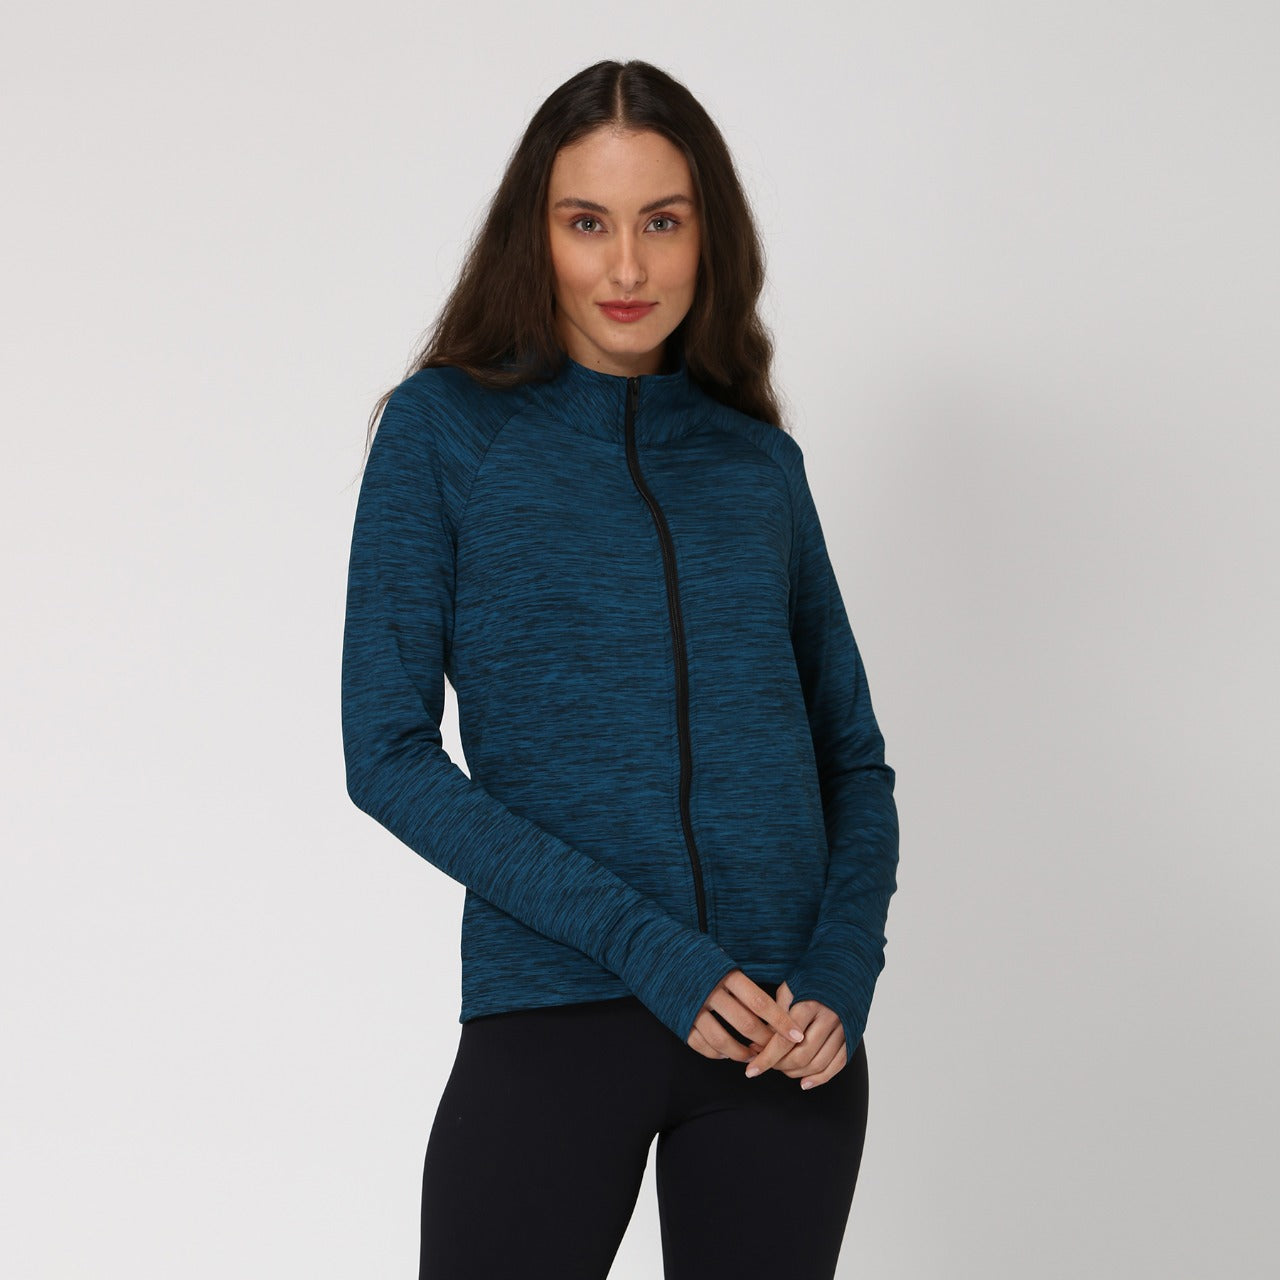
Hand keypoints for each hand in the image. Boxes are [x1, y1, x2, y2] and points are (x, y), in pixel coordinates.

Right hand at [686, 969, 806, 1063]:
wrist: (662, 953)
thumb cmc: (702, 959)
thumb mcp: (724, 962)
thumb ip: (744, 984)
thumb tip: (775, 1008)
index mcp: (726, 974)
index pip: (760, 1002)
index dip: (780, 1021)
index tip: (797, 1035)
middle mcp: (710, 992)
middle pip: (745, 1025)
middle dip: (765, 1042)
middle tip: (776, 1048)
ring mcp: (693, 1008)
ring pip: (722, 1041)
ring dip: (742, 1054)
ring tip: (753, 1056)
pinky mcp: (680, 1020)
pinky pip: (701, 1045)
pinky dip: (716, 1054)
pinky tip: (726, 1054)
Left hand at [742, 980, 848, 1088]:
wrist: (845, 966)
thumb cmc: (811, 975)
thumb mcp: (789, 986)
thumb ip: (776, 1013)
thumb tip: (760, 1042)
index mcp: (809, 1003)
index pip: (783, 1040)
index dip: (766, 1058)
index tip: (751, 1071)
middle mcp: (829, 1017)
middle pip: (801, 1055)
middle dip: (779, 1065)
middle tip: (766, 1063)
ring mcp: (844, 1028)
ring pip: (818, 1063)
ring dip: (796, 1073)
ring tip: (781, 1069)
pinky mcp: (853, 1035)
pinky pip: (838, 1064)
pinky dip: (821, 1077)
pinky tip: (805, 1082)